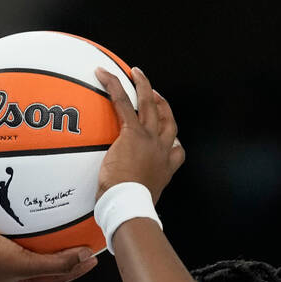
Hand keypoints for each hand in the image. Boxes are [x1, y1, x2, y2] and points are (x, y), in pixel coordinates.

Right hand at [0, 223, 97, 281]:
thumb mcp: (25, 263)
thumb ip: (55, 263)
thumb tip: (84, 256)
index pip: (55, 278)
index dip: (75, 269)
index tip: (92, 257)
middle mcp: (8, 273)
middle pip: (43, 265)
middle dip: (63, 257)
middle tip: (81, 243)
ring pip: (28, 250)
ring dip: (45, 242)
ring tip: (59, 228)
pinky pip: (14, 236)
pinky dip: (26, 229)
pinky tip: (29, 216)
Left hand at [94, 66, 184, 202]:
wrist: (129, 204)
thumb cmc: (129, 208)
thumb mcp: (139, 202)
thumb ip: (135, 195)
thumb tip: (118, 204)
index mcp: (165, 169)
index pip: (177, 151)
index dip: (175, 141)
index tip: (172, 138)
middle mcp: (162, 151)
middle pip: (167, 121)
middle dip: (163, 105)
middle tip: (155, 94)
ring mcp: (149, 140)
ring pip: (150, 106)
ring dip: (144, 86)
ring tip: (137, 73)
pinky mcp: (132, 133)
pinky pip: (123, 104)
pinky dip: (114, 87)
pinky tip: (104, 75)